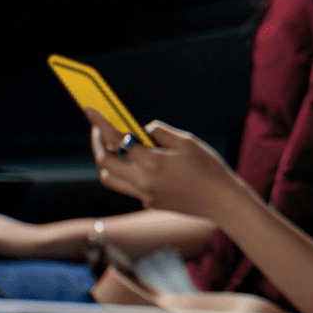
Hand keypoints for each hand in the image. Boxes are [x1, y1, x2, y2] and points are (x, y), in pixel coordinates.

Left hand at [87, 108, 239, 219]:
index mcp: (153, 163)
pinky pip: (127, 186)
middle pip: (104, 162)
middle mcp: (144, 182)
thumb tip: (141, 129)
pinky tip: (138, 162)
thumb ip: (159, 132)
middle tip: (100, 128)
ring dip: (107, 160)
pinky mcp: (149, 203)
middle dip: (97, 142)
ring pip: (109, 178)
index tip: (89, 109)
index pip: (117, 140)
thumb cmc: (209, 168)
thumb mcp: (187, 141)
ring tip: (114, 146)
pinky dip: (126, 171)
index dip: (100, 123)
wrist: (222, 202)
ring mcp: (145, 196)